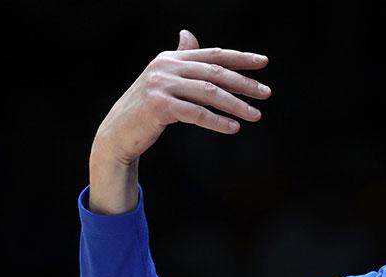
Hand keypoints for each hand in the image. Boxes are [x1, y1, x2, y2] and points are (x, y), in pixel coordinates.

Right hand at [92, 29, 270, 164]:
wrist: (118, 131)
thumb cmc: (147, 107)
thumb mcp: (164, 79)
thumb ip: (181, 59)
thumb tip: (189, 35)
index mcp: (171, 58)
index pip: (213, 54)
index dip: (240, 58)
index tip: (263, 62)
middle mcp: (166, 67)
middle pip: (215, 73)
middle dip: (244, 83)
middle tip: (266, 93)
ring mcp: (161, 85)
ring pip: (209, 93)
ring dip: (236, 105)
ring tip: (256, 116)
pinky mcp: (159, 106)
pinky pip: (196, 113)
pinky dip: (217, 121)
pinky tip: (233, 128)